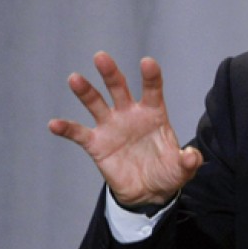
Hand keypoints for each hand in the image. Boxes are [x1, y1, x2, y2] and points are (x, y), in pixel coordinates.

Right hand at [48, 51, 202, 206]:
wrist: (148, 191)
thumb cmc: (167, 172)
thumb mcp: (182, 169)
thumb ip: (188, 161)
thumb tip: (193, 156)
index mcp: (153, 113)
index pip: (152, 89)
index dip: (150, 76)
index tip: (147, 62)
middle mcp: (130, 114)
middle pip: (119, 88)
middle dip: (110, 73)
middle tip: (101, 57)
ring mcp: (111, 126)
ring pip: (96, 103)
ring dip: (85, 91)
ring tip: (75, 79)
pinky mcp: (97, 144)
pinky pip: (79, 133)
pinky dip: (66, 128)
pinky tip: (54, 124)